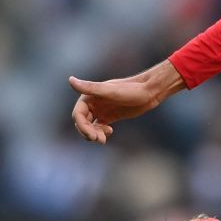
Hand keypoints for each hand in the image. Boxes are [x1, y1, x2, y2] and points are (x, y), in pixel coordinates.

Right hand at [69, 60, 185, 143]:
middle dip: (88, 132)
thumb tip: (70, 80)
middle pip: (82, 122)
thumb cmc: (132, 89)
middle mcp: (93, 103)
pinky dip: (100, 132)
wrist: (150, 92)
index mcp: (89, 95)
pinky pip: (98, 127)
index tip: (92, 136)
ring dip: (94, 134)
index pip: (78, 114)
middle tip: (100, 140)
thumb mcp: (111, 91)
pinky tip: (109, 132)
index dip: (82, 126)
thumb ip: (91, 88)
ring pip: (90, 126)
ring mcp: (101, 110)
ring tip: (103, 139)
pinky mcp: (109, 116)